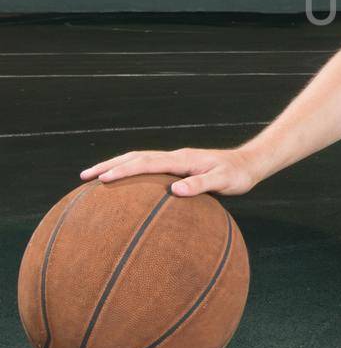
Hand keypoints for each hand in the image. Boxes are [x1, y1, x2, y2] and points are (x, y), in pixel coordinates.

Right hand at [78, 146, 259, 197]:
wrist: (250, 163)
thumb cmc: (237, 175)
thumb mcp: (223, 181)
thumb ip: (200, 185)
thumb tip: (175, 191)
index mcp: (182, 159)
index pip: (146, 163)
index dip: (123, 170)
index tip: (102, 179)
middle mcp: (175, 157)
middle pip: (135, 157)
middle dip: (108, 165)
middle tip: (83, 177)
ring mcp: (175, 160)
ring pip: (139, 159)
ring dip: (116, 165)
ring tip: (94, 178)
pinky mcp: (178, 166)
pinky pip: (148, 167)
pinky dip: (131, 170)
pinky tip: (124, 184)